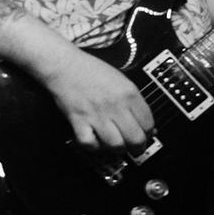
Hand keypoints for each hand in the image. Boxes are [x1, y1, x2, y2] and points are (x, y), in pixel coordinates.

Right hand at [35, 47, 155, 151]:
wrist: (64, 65)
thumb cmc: (91, 71)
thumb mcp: (121, 79)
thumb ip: (134, 101)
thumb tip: (145, 124)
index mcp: (128, 93)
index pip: (149, 124)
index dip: (149, 134)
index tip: (145, 135)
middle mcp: (115, 105)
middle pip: (136, 138)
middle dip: (138, 148)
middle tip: (135, 148)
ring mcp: (96, 114)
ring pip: (116, 145)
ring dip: (117, 149)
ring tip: (115, 144)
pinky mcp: (78, 121)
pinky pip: (90, 144)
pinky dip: (94, 146)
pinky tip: (96, 140)